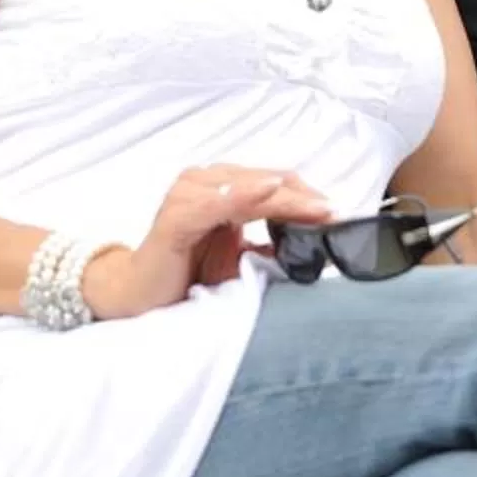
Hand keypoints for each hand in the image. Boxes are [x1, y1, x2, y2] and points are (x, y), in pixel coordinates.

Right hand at [83, 166, 333, 321]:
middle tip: (337, 213)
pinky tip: (270, 191)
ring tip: (318, 208)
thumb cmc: (186, 274)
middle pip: (268, 181)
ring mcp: (189, 195)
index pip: (277, 182)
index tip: (340, 214)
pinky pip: (215, 202)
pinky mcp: (176, 217)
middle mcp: (205, 181)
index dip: (309, 196)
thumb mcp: (238, 258)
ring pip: (248, 187)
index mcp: (223, 186)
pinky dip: (244, 195)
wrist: (136, 296)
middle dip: (305, 197)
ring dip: (286, 197)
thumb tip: (316, 245)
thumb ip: (271, 244)